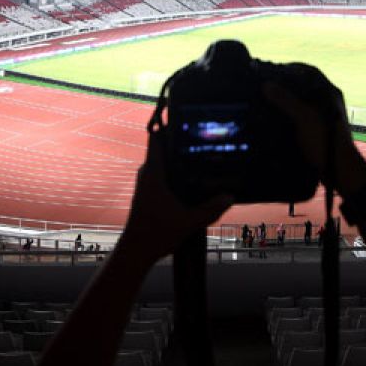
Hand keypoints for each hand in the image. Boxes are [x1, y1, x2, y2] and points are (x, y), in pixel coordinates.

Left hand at [119, 131, 232, 265]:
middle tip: (202, 133)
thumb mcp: (188, 222)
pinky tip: (192, 175)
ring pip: (164, 161)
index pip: (157, 139)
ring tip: (201, 151)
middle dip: (180, 139)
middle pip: (163, 147)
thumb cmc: (156, 234)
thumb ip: (210, 209)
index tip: (182, 113)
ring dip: (179, 156)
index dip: (167, 123)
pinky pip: (163, 172)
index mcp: (153, 173)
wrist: (135, 252)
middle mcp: (148, 173)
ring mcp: (147, 182)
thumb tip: (230, 196)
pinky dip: (176, 169)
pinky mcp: (149, 191)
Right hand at [263, 79, 365, 195]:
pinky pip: (303, 115)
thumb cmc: (325, 141)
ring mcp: (325, 115)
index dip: (291, 68)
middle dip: (287, 84)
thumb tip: (266, 84)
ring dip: (288, 100)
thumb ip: (286, 99)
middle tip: (267, 86)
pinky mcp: (320, 129)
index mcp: (329, 92)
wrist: (340, 171)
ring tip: (268, 101)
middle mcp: (328, 101)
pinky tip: (278, 118)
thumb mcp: (304, 117)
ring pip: (303, 101)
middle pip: (305, 85)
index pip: (309, 71)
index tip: (273, 70)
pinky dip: (290, 113)